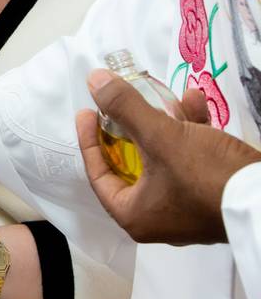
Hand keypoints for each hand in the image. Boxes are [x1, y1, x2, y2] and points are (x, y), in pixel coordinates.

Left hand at [76, 69, 260, 244]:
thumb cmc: (207, 175)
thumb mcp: (162, 136)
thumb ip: (126, 108)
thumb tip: (94, 81)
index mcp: (133, 215)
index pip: (98, 174)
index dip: (89, 140)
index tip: (87, 111)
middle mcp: (155, 217)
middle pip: (131, 164)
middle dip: (132, 126)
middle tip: (122, 102)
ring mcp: (185, 207)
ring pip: (164, 158)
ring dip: (166, 122)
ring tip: (168, 92)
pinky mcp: (210, 194)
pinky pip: (191, 161)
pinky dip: (192, 133)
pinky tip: (196, 101)